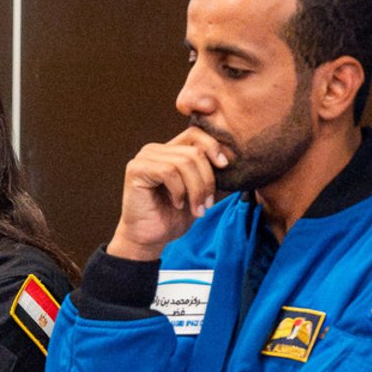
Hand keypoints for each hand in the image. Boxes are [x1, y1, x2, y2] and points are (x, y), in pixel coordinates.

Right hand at [107, 126, 229, 261]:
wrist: (150, 238)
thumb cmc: (173, 216)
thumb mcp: (200, 192)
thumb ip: (212, 174)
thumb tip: (235, 160)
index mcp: (170, 150)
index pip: (196, 134)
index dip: (213, 146)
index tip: (225, 167)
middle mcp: (155, 150)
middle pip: (194, 151)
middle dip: (207, 180)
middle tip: (207, 204)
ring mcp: (144, 158)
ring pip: (183, 163)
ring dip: (195, 189)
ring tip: (196, 208)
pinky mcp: (136, 169)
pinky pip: (168, 172)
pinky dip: (179, 191)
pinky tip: (177, 204)